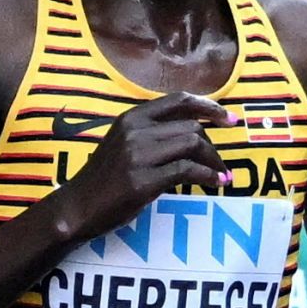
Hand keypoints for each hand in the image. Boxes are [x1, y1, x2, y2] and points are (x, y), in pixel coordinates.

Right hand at [58, 92, 235, 240]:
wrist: (77, 207)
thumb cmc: (104, 178)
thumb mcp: (124, 143)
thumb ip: (151, 132)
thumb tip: (194, 132)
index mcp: (132, 117)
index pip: (179, 100)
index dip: (209, 106)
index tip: (229, 119)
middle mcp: (135, 130)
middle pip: (191, 126)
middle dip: (213, 145)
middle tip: (221, 163)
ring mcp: (138, 154)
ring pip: (193, 144)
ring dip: (214, 160)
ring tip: (222, 175)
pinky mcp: (143, 180)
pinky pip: (187, 170)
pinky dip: (207, 175)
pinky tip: (214, 183)